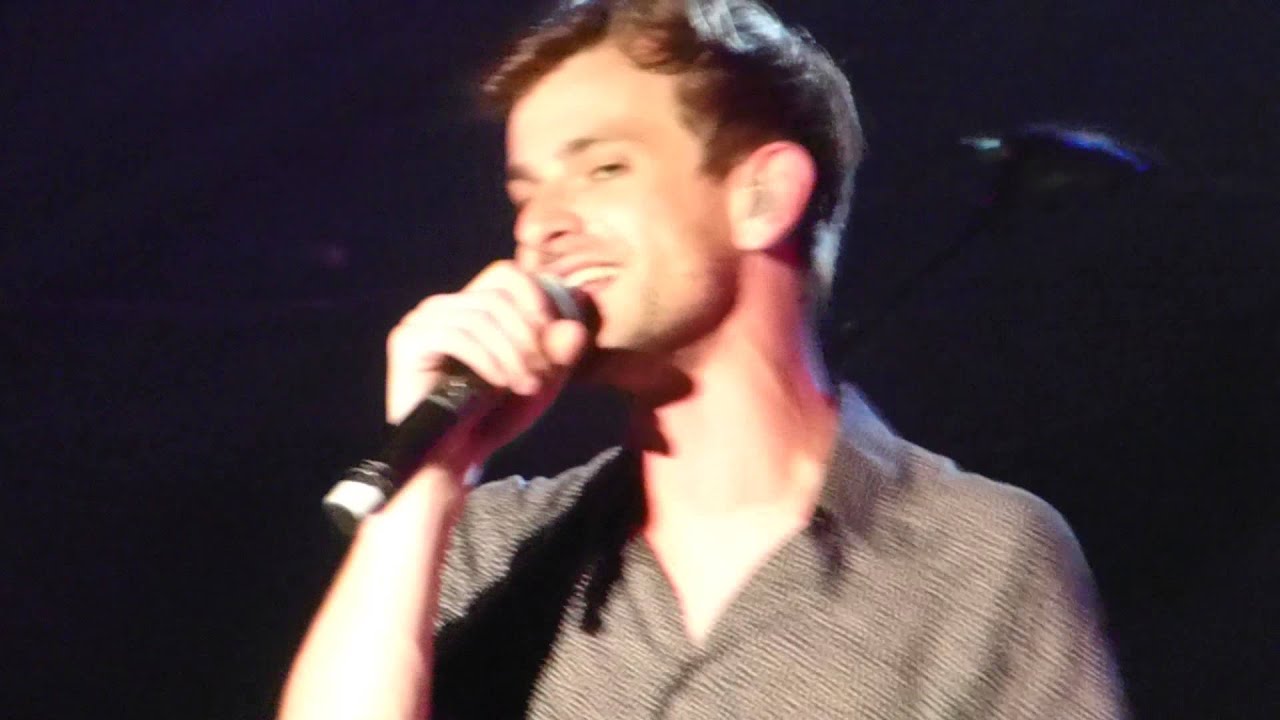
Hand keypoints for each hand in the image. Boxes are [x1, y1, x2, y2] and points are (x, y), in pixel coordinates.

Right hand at [385, 261, 589, 472]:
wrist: (453, 459)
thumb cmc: (494, 419)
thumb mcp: (539, 382)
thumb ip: (559, 355)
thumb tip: (576, 329)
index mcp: (472, 306)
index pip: (505, 273)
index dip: (536, 297)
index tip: (555, 336)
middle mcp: (444, 306)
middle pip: (497, 295)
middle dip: (528, 334)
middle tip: (541, 374)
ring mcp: (421, 320)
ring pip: (480, 316)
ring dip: (512, 353)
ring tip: (526, 385)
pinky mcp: (407, 341)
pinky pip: (456, 335)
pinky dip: (487, 360)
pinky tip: (500, 384)